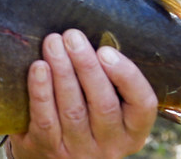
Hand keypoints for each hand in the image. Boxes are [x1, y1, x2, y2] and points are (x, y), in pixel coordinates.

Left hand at [8, 29, 156, 158]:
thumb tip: (94, 35)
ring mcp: (79, 150)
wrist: (54, 153)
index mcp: (132, 131)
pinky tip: (38, 67)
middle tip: (72, 36)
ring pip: (72, 109)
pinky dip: (41, 91)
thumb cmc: (86, 116)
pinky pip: (45, 119)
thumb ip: (109, 80)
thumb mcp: (108, 105)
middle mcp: (110, 145)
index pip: (142, 104)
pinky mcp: (48, 149)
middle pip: (103, 104)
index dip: (126, 76)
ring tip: (53, 43)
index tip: (106, 50)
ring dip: (62, 71)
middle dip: (86, 65)